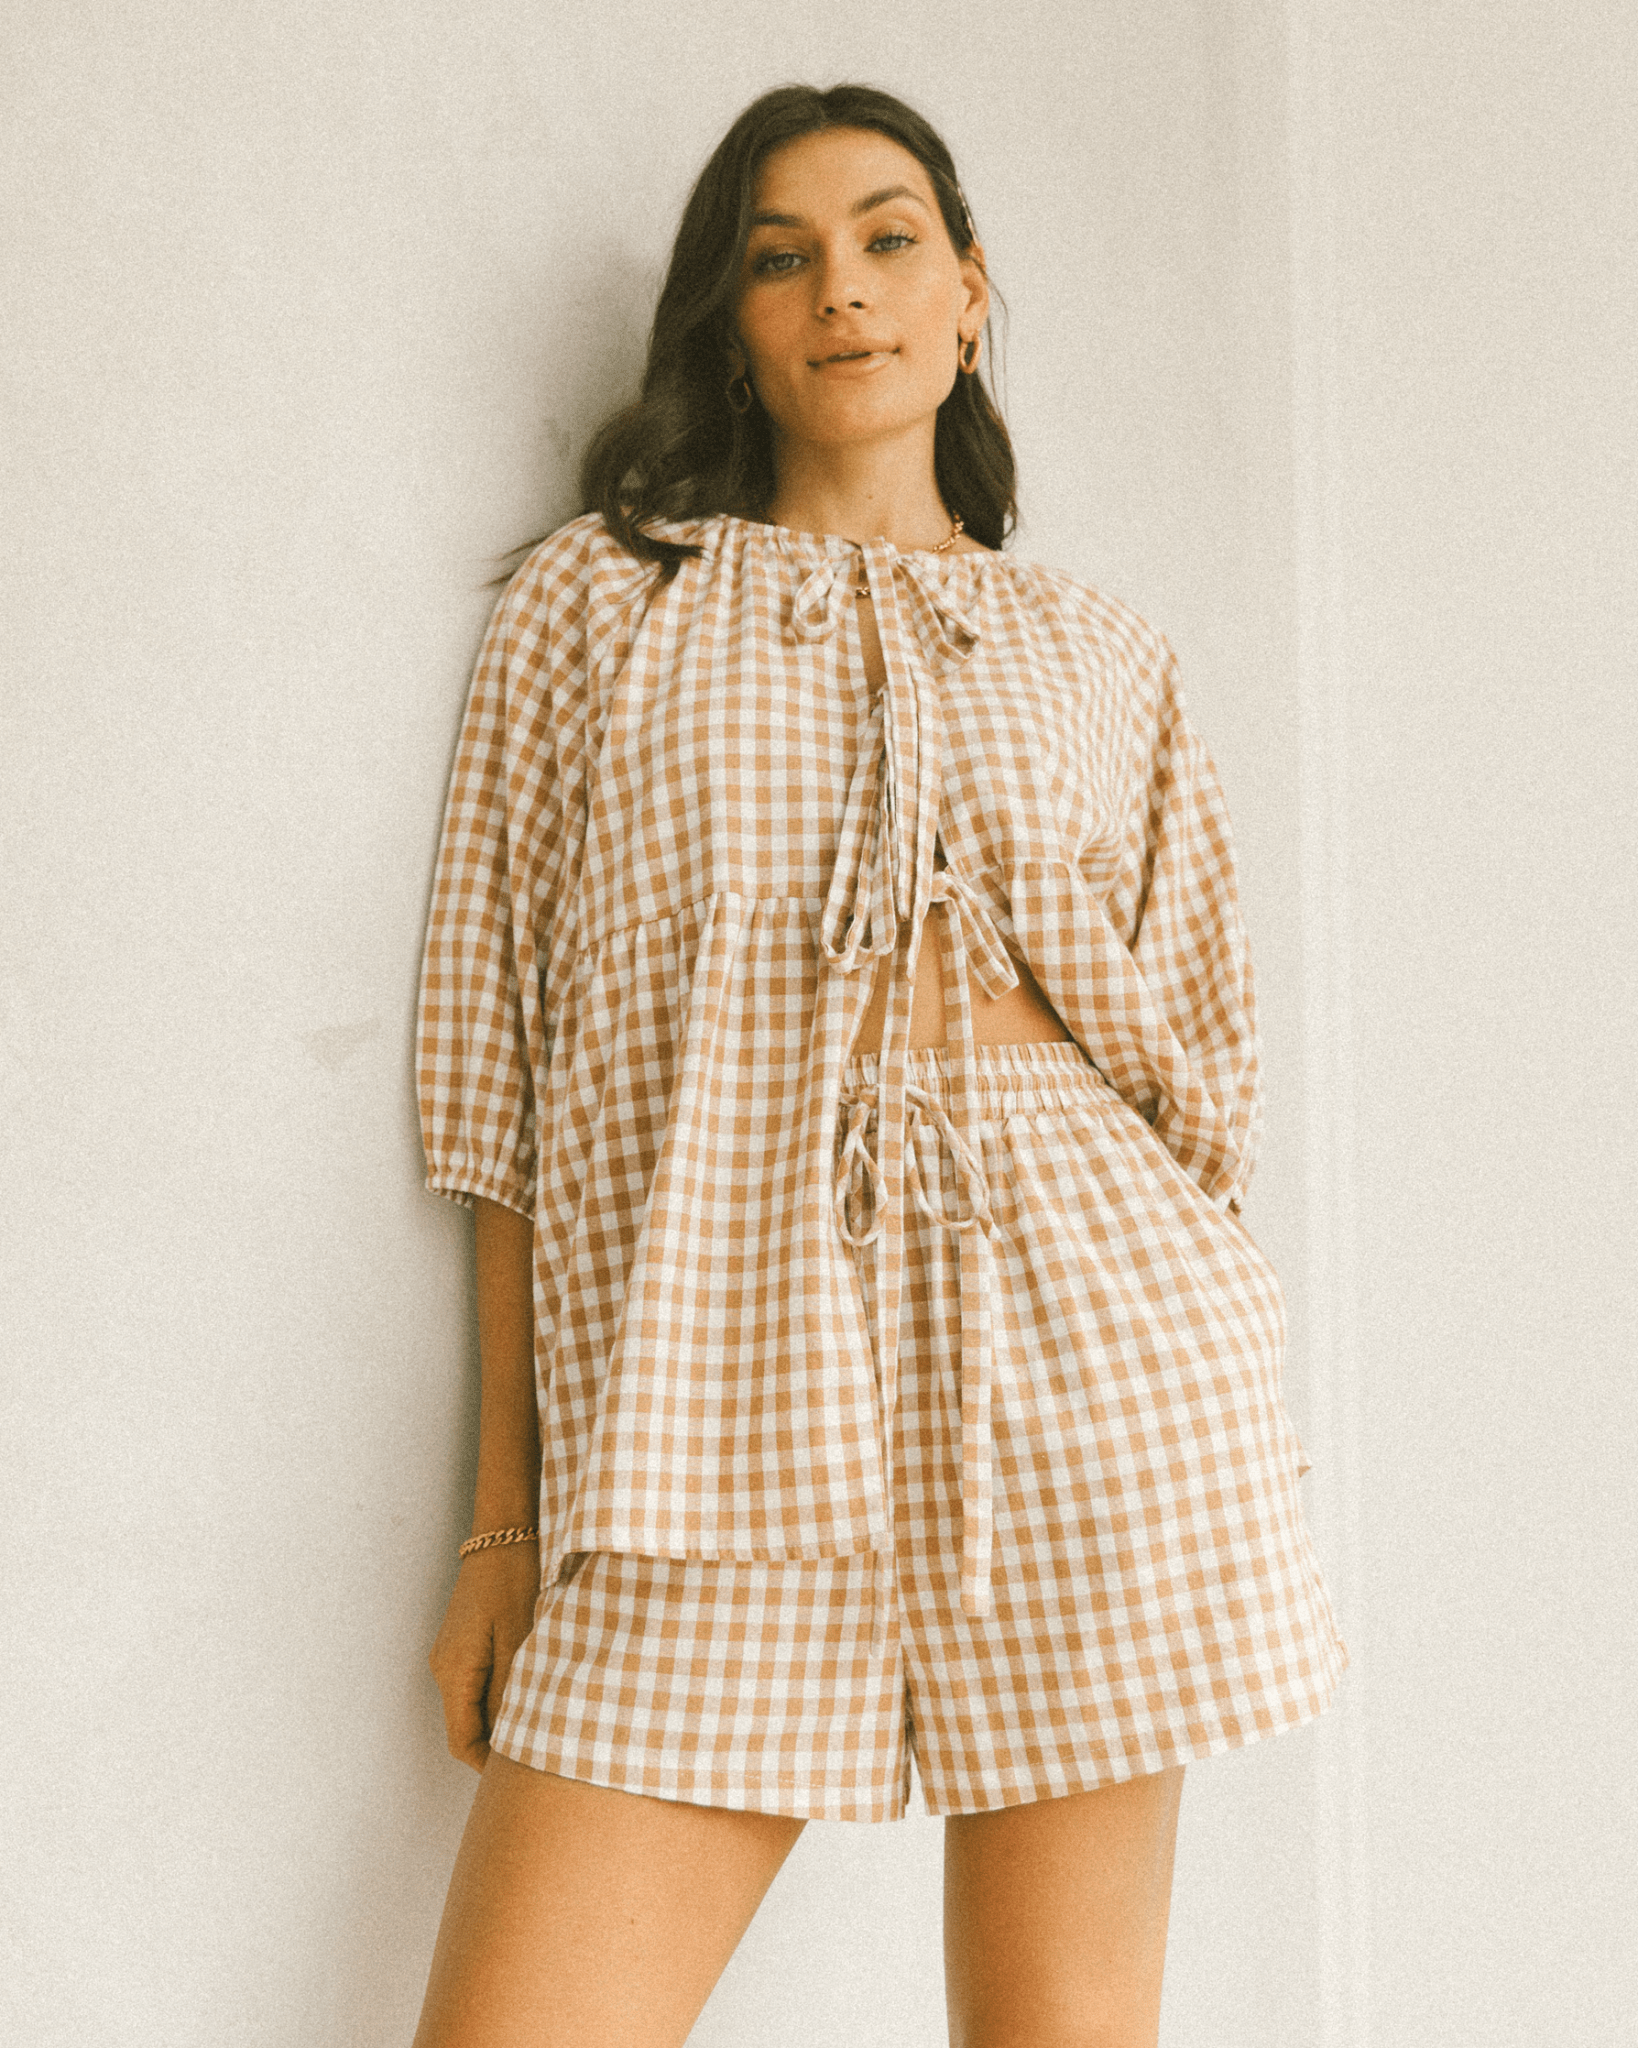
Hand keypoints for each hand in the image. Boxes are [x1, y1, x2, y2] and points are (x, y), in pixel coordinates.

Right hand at [427, 1541, 540, 1770]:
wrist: (504, 1532)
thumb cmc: (514, 1579)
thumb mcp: (520, 1638)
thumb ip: (513, 1691)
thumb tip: (514, 1737)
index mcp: (454, 1671)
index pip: (463, 1741)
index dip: (490, 1764)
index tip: (524, 1772)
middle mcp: (445, 1667)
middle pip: (467, 1726)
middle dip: (499, 1743)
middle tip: (540, 1748)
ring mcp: (453, 1654)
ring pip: (474, 1705)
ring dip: (503, 1716)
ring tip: (542, 1718)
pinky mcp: (464, 1642)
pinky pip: (478, 1683)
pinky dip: (501, 1694)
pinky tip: (531, 1687)